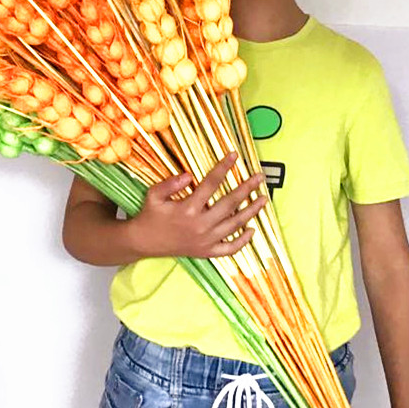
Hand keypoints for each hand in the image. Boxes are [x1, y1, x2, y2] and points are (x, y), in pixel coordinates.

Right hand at [127, 153, 267, 259]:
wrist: (145, 242)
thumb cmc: (151, 215)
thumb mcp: (154, 195)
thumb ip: (170, 183)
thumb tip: (189, 175)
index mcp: (188, 208)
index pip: (211, 183)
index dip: (223, 167)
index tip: (234, 155)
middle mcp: (201, 225)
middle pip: (230, 203)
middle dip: (247, 188)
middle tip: (259, 177)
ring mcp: (206, 240)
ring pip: (235, 225)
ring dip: (251, 211)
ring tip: (264, 199)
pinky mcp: (207, 251)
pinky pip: (230, 249)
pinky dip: (243, 241)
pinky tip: (252, 230)